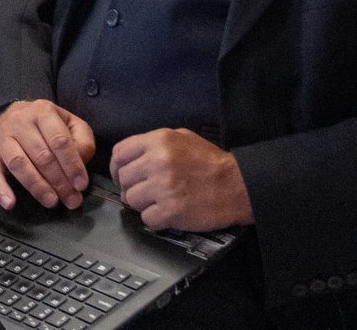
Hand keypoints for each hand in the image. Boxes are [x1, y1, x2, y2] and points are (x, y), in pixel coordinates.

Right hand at [0, 99, 95, 210]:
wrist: (13, 113)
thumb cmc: (47, 125)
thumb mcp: (71, 124)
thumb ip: (82, 141)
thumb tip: (79, 164)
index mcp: (43, 112)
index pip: (59, 140)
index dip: (72, 164)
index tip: (81, 184)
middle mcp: (20, 122)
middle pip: (41, 155)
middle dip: (59, 181)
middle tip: (71, 199)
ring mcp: (2, 137)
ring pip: (18, 164)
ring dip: (37, 186)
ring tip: (51, 201)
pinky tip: (10, 203)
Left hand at [109, 129, 252, 231]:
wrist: (238, 186)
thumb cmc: (212, 163)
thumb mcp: (184, 137)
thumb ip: (154, 142)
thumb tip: (131, 156)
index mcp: (159, 141)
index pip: (119, 153)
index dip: (117, 167)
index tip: (122, 175)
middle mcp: (158, 162)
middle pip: (123, 178)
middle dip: (130, 186)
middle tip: (144, 191)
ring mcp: (163, 187)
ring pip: (131, 199)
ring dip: (141, 204)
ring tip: (158, 201)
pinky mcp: (171, 211)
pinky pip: (146, 219)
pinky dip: (155, 219)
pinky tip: (167, 213)